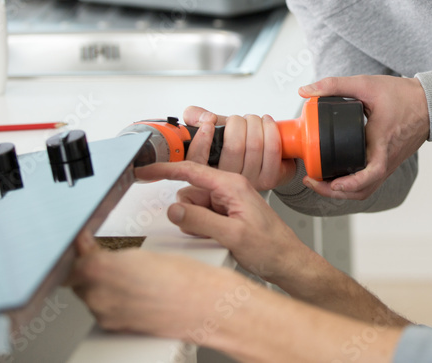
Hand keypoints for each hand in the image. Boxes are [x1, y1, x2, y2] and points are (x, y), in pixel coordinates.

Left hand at [68, 231, 255, 340]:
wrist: (208, 307)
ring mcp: (107, 316)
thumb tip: (89, 252)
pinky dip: (113, 297)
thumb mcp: (146, 253)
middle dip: (90, 266)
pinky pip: (105, 308)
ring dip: (101, 283)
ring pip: (91, 294)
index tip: (84, 239)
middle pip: (79, 279)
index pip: (73, 260)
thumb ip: (106, 254)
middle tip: (107, 253)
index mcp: (102, 272)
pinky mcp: (118, 328)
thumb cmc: (188, 281)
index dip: (80, 248)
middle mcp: (99, 298)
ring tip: (128, 271)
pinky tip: (134, 287)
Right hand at [134, 161, 310, 283]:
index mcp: (232, 185)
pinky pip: (202, 217)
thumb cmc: (271, 247)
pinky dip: (202, 228)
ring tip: (218, 237)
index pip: (190, 170)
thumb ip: (200, 220)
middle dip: (188, 213)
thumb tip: (174, 210)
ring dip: (196, 223)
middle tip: (207, 231)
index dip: (164, 170)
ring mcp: (228, 202)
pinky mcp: (227, 214)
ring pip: (193, 207)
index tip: (144, 171)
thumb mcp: (232, 235)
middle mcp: (229, 189)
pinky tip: (218, 238)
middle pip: (189, 193)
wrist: (287, 261)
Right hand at [182, 106, 296, 190]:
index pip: (197, 160)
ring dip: (257, 124)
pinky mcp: (269, 179)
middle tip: (242, 119)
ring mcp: (248, 181)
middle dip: (240, 123)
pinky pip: (272, 150)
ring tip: (256, 120)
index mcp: (208, 169)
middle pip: (234, 147)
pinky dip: (272, 131)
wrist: (264, 153)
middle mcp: (227, 180)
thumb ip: (195, 117)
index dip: (201, 141)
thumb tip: (206, 119)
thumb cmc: (237, 140)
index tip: (209, 123)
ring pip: (255, 145)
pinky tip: (268, 124)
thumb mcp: (211, 127)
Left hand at [298, 75, 428, 199]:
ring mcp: (389, 164)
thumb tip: (304, 91)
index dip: (349, 184)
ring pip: (367, 189)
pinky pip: (371, 182)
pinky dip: (354, 185)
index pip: (369, 174)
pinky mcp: (389, 162)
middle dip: (335, 193)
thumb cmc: (403, 95)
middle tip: (313, 182)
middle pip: (363, 190)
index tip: (331, 182)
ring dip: (344, 192)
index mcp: (382, 143)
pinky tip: (339, 175)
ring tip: (322, 182)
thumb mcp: (366, 84)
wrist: (430, 102)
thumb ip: (334, 85)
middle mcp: (387, 159)